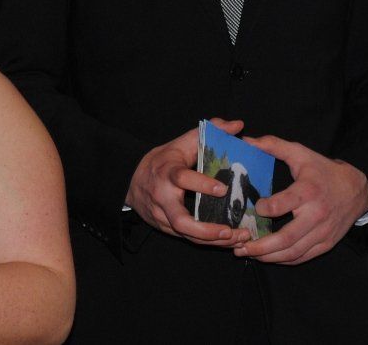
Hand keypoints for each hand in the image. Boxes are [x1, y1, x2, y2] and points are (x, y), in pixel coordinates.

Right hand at [126, 117, 249, 246]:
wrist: (129, 179)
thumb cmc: (163, 160)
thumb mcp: (182, 143)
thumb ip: (210, 132)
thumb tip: (237, 125)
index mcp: (167, 173)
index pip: (182, 179)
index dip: (201, 185)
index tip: (223, 189)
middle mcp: (163, 198)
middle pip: (181, 220)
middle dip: (206, 229)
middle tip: (230, 230)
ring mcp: (162, 216)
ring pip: (187, 235)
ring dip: (213, 241)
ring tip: (238, 239)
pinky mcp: (165, 228)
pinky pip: (188, 239)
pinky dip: (209, 243)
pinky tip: (229, 242)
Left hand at [235, 136, 367, 264]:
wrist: (357, 190)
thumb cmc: (324, 171)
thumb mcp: (301, 153)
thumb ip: (274, 145)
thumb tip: (247, 140)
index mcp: (308, 191)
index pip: (285, 204)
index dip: (266, 208)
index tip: (255, 207)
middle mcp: (316, 215)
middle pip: (287, 238)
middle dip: (261, 246)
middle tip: (240, 247)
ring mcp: (322, 233)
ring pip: (293, 252)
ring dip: (269, 257)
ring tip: (249, 254)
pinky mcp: (326, 244)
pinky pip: (303, 257)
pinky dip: (284, 260)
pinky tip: (269, 258)